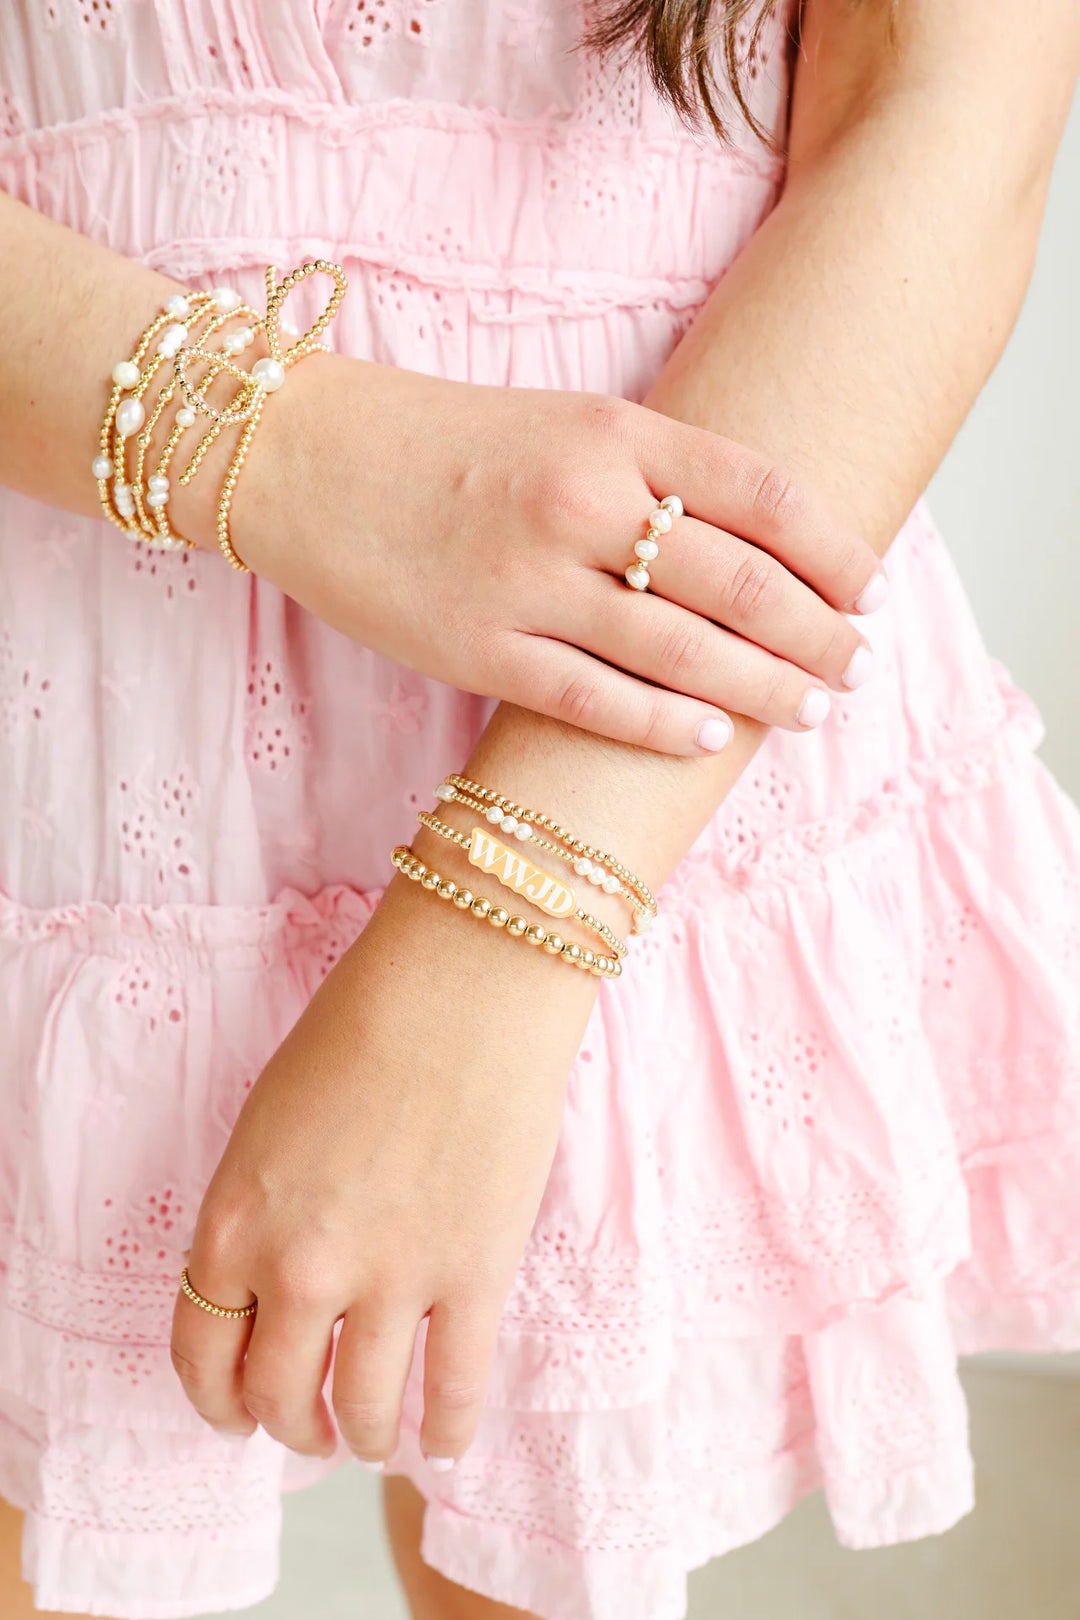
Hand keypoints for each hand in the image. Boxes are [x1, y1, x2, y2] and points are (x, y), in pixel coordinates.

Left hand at [170, 861, 595, 1464]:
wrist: (463, 981)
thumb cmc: (363, 1024)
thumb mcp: (268, 1124)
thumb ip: (260, 1215)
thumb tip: (281, 1286)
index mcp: (234, 1222)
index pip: (201, 1355)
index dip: (217, 1401)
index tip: (237, 1412)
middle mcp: (300, 1268)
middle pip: (276, 1396)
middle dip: (288, 1424)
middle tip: (307, 1427)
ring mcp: (392, 1279)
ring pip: (362, 1410)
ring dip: (360, 1436)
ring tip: (371, 1436)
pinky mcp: (475, 1275)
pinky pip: (454, 1388)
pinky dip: (446, 1428)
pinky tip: (443, 1439)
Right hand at [179, 354, 886, 755]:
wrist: (299, 458)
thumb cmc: (436, 439)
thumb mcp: (560, 420)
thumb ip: (652, 467)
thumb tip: (750, 538)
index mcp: (612, 432)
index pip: (762, 492)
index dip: (833, 548)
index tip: (870, 588)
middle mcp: (581, 501)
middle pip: (740, 580)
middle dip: (816, 632)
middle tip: (857, 666)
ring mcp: (528, 581)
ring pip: (681, 650)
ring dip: (762, 687)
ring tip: (810, 709)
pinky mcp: (477, 648)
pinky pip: (594, 699)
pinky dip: (661, 724)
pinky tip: (709, 738)